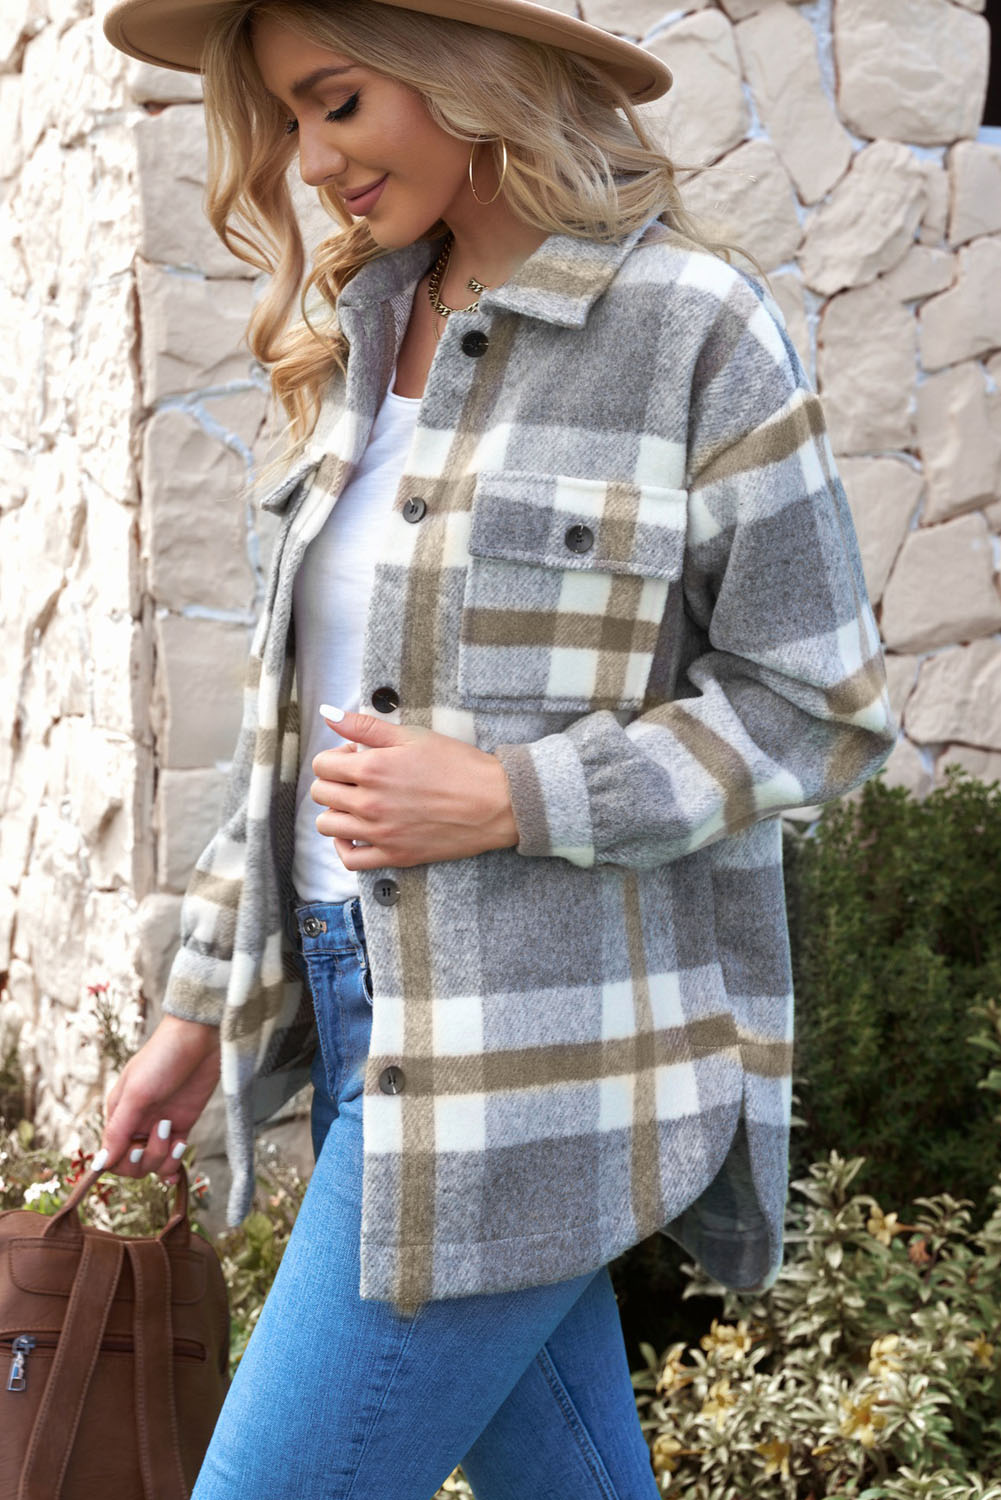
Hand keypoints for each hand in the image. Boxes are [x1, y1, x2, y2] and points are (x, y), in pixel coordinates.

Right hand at [96, 1015, 220, 1183]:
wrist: (200, 1037)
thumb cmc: (162, 1057)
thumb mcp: (136, 1092)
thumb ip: (119, 1129)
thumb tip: (101, 1163)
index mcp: (118, 1114)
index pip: (111, 1156)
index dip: (122, 1161)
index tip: (137, 1148)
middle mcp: (137, 1123)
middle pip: (133, 1164)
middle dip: (146, 1159)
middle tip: (161, 1132)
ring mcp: (160, 1125)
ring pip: (154, 1163)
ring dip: (163, 1157)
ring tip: (174, 1133)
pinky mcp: (182, 1124)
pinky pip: (173, 1156)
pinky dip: (176, 1161)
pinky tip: (181, 1148)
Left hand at [311, 709, 518, 868]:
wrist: (494, 802)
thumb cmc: (458, 765)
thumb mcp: (412, 735)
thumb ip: (365, 726)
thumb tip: (328, 714)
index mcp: (372, 769)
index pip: (323, 765)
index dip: (336, 757)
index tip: (356, 756)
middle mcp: (369, 803)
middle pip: (321, 794)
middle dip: (334, 781)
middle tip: (359, 778)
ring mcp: (380, 833)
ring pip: (328, 826)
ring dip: (336, 811)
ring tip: (358, 803)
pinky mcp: (394, 855)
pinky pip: (349, 859)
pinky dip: (344, 846)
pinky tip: (355, 834)